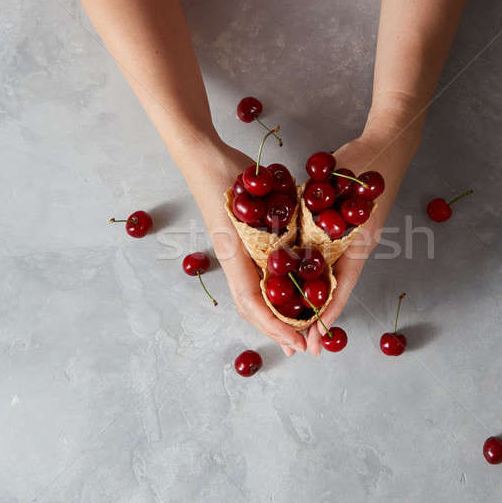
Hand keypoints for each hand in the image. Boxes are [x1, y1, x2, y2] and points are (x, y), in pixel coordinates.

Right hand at [183, 136, 305, 355]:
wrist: (203, 157)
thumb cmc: (226, 173)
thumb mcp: (253, 198)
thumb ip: (271, 225)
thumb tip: (296, 253)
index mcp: (233, 253)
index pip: (251, 301)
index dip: (273, 324)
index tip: (295, 338)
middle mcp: (232, 259)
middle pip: (250, 307)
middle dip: (274, 329)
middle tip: (298, 345)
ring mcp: (233, 254)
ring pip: (251, 296)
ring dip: (272, 316)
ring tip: (293, 329)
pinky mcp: (238, 246)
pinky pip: (253, 280)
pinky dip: (269, 297)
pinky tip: (284, 297)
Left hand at [306, 110, 422, 354]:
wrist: (386, 145)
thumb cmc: (366, 163)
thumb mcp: (339, 187)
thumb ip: (319, 213)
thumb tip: (293, 240)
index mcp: (359, 243)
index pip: (342, 285)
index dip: (328, 312)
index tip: (316, 336)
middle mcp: (357, 247)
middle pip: (336, 289)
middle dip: (320, 316)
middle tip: (306, 344)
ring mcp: (352, 241)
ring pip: (332, 278)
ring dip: (318, 301)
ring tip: (300, 325)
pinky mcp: (346, 232)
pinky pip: (330, 260)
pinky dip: (317, 278)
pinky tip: (301, 287)